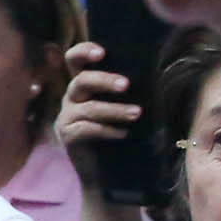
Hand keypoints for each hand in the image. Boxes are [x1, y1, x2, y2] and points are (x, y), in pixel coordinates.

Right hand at [56, 39, 138, 158]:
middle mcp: (72, 96)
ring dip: (115, 110)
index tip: (102, 53)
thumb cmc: (120, 129)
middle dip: (104, 80)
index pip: (74, 59)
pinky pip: (86, 129)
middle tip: (126, 85)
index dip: (84, 51)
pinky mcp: (67, 135)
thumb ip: (127, 90)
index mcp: (84, 84)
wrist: (108, 168)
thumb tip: (153, 73)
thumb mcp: (123, 104)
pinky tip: (124, 134)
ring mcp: (67, 116)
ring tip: (137, 114)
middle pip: (81, 81)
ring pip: (89, 108)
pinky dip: (107, 130)